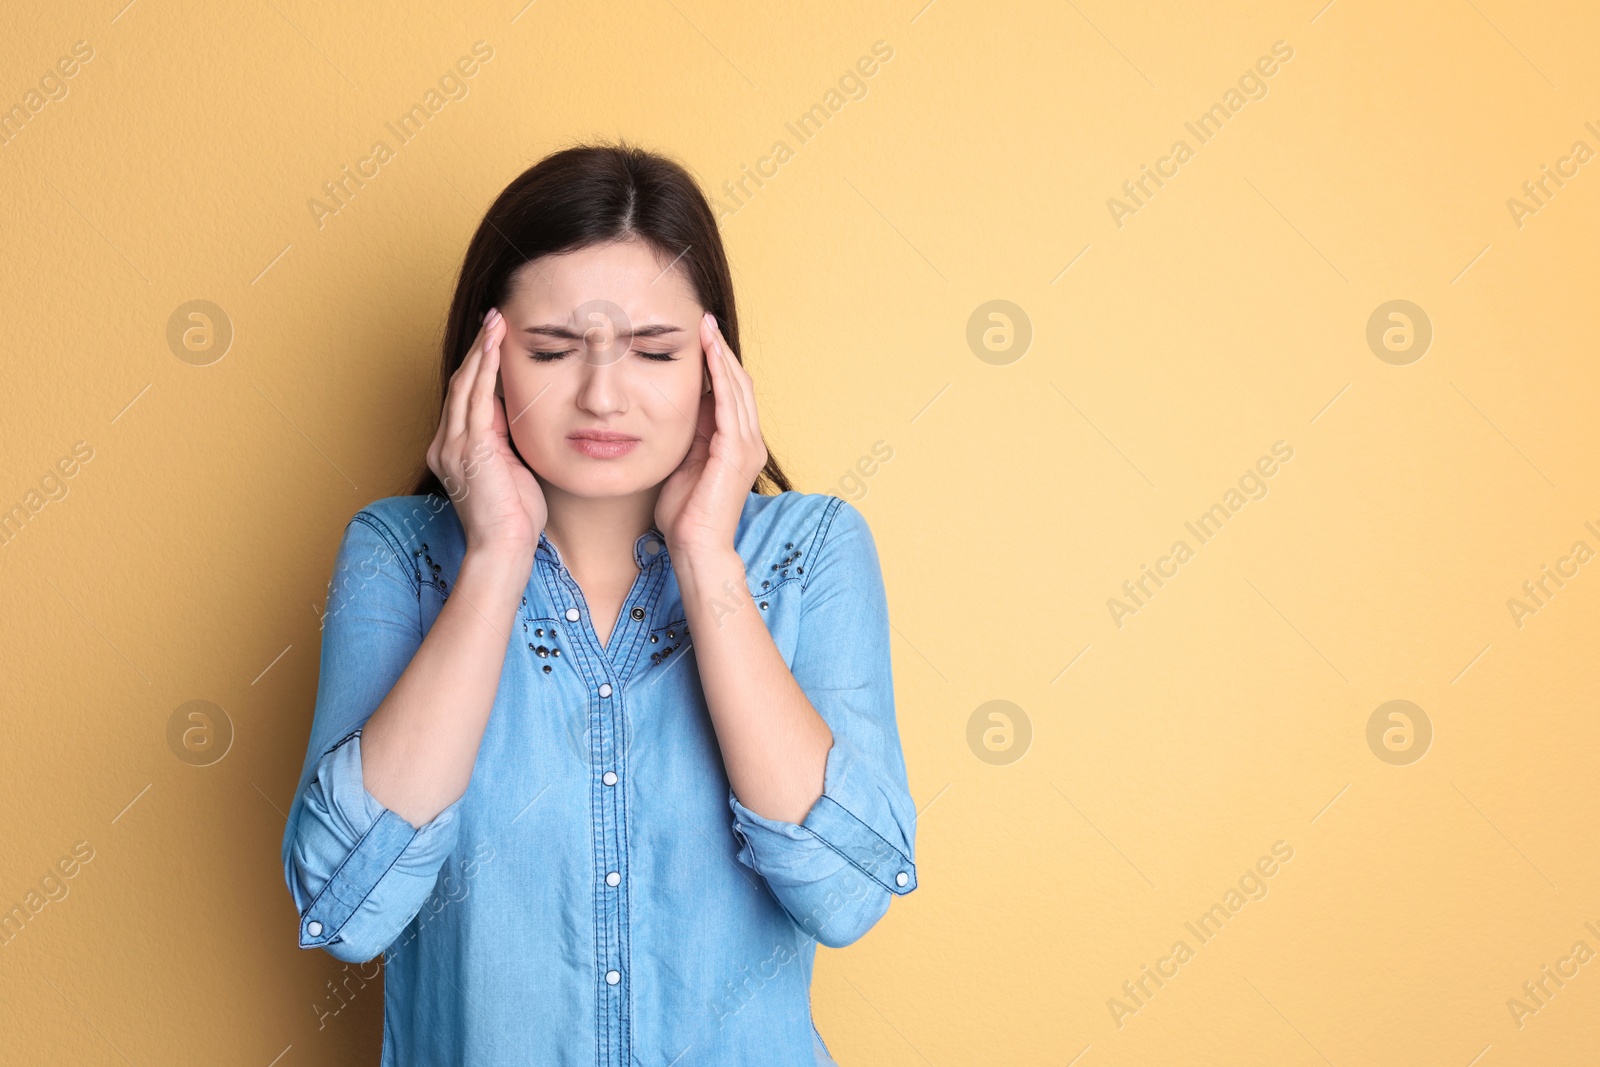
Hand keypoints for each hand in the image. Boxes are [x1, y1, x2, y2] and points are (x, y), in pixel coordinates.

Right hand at [426, 308, 546, 558]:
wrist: (503, 548)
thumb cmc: (514, 518)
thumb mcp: (512, 470)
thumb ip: (509, 442)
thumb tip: (519, 414)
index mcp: (454, 450)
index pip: (466, 397)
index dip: (480, 366)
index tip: (495, 340)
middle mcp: (447, 444)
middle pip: (460, 383)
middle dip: (479, 348)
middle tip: (494, 318)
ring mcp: (454, 445)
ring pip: (465, 384)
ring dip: (482, 350)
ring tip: (496, 322)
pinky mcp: (468, 448)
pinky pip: (475, 398)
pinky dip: (485, 369)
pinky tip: (495, 347)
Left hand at [655, 312, 767, 554]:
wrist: (696, 547)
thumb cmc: (685, 515)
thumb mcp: (684, 463)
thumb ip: (688, 436)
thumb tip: (677, 407)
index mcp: (737, 444)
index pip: (730, 393)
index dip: (717, 363)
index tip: (700, 336)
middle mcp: (749, 441)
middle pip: (739, 384)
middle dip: (721, 350)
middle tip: (703, 319)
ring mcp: (746, 446)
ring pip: (737, 387)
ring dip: (721, 355)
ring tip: (705, 327)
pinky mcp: (737, 452)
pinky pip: (729, 404)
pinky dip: (720, 376)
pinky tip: (709, 354)